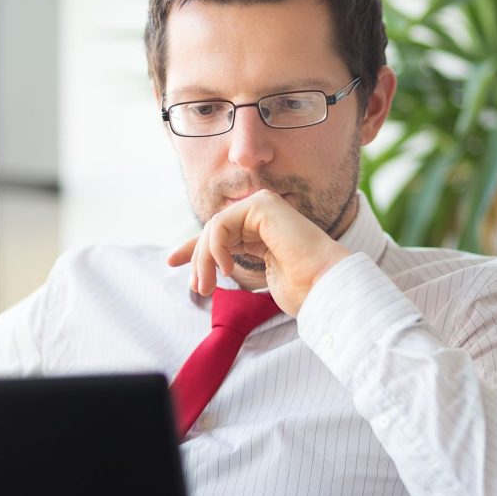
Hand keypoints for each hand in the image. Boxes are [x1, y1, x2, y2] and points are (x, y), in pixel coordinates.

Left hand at [167, 190, 350, 315]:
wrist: (325, 287)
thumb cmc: (300, 289)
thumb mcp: (253, 276)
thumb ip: (230, 263)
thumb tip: (200, 265)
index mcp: (261, 232)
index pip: (218, 234)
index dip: (192, 248)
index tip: (171, 262)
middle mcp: (262, 216)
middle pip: (212, 232)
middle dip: (198, 261)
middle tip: (198, 289)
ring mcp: (263, 207)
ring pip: (213, 228)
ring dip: (204, 260)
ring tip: (207, 287)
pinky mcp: (262, 205)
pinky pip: (221, 224)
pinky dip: (216, 248)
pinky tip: (227, 269)